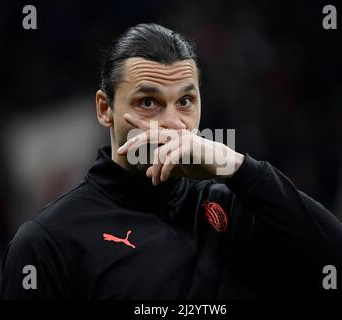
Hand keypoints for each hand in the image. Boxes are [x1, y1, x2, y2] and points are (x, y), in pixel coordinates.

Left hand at [116, 113, 243, 185]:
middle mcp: (176, 134)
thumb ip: (164, 168)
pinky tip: (163, 178)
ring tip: (156, 182)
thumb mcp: (179, 168)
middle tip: (119, 151)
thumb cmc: (201, 164)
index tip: (125, 116)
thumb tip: (147, 174)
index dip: (138, 122)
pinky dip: (164, 170)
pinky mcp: (189, 146)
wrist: (222, 165)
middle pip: (149, 135)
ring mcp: (183, 138)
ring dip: (155, 171)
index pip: (152, 128)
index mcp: (173, 137)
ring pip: (159, 154)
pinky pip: (169, 159)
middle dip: (133, 143)